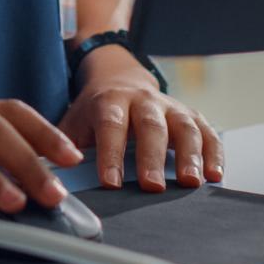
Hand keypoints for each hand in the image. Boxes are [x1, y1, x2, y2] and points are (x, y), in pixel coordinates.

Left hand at [59, 46, 223, 190]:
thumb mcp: (73, 123)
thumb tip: (46, 178)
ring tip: (191, 183)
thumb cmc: (94, 110)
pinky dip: (215, 152)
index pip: (110, 126)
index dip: (111, 153)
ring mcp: (170, 106)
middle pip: (151, 126)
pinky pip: (207, 131)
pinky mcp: (191, 115)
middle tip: (153, 187)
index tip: (110, 183)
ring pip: (184, 126)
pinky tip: (216, 176)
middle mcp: (143, 100)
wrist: (118, 77)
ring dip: (190, 155)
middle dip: (152, 157)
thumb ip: (62, 148)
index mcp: (109, 101)